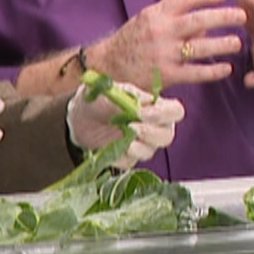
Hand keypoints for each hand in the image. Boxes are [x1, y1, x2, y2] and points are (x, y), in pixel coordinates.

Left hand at [68, 81, 186, 169]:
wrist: (78, 118)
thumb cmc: (97, 100)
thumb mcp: (108, 90)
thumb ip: (127, 94)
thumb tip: (144, 101)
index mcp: (154, 107)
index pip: (175, 111)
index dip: (163, 114)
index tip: (140, 113)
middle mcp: (153, 127)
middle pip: (167, 136)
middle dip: (150, 133)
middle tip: (130, 127)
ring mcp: (141, 145)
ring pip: (149, 152)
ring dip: (134, 146)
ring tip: (118, 137)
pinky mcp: (127, 158)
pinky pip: (129, 163)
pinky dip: (118, 156)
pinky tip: (107, 148)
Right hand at [89, 0, 246, 87]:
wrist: (109, 67)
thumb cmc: (132, 40)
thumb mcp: (148, 20)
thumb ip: (174, 17)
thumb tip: (206, 22)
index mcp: (156, 13)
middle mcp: (161, 31)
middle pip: (199, 20)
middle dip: (224, 16)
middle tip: (242, 15)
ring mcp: (165, 53)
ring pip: (201, 47)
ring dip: (223, 44)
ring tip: (238, 42)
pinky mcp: (167, 75)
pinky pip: (196, 73)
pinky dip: (213, 71)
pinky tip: (226, 68)